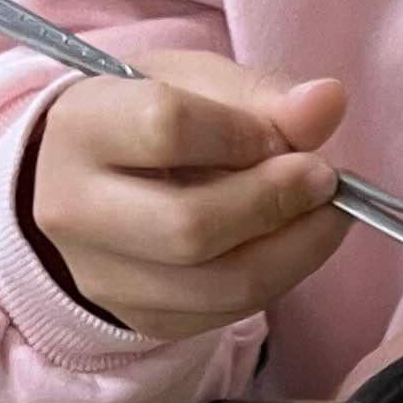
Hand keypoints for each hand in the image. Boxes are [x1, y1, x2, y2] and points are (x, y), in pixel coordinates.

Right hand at [21, 51, 347, 342]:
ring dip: (295, 251)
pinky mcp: (139, 319)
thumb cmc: (146, 120)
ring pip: (219, 284)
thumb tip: (328, 103)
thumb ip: (262, 95)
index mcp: (80, 127)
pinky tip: (292, 244)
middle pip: (191, 226)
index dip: (241, 133)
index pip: (164, 128)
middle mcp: (74, 210)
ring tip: (325, 214)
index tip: (282, 134)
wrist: (90, 181)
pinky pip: (226, 313)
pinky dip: (277, 279)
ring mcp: (103, 277)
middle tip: (324, 179)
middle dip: (276, 202)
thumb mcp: (195, 83)